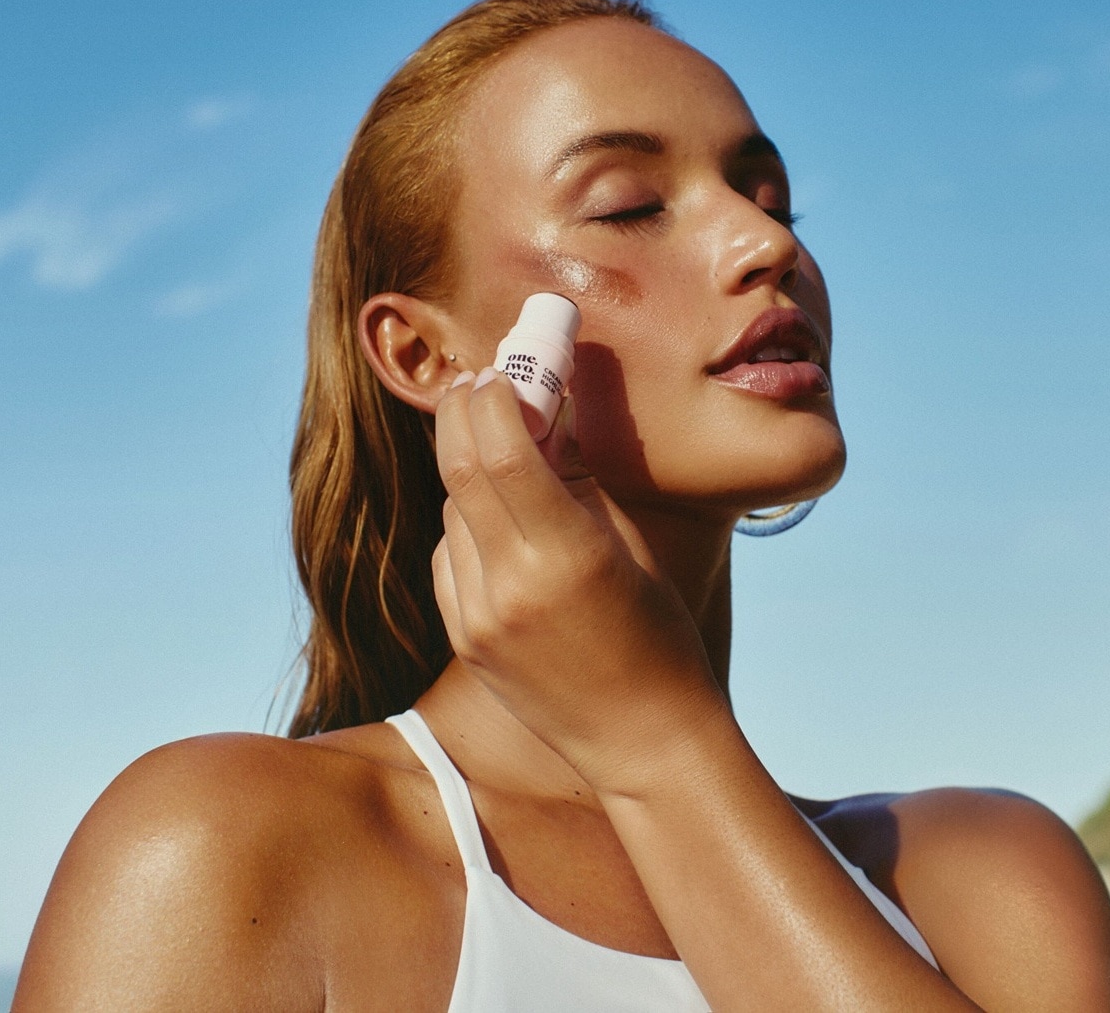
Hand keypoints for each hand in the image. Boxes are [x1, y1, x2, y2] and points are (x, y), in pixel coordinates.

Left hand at [431, 369, 725, 794]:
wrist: (644, 741)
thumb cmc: (661, 636)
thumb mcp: (633, 546)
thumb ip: (580, 480)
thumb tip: (544, 412)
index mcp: (565, 558)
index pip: (498, 452)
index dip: (492, 398)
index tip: (501, 370)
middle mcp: (508, 587)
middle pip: (457, 470)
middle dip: (463, 414)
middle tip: (479, 383)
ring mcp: (477, 619)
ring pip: (451, 511)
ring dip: (469, 469)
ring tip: (506, 452)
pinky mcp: (463, 639)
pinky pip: (448, 556)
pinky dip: (468, 524)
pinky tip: (503, 524)